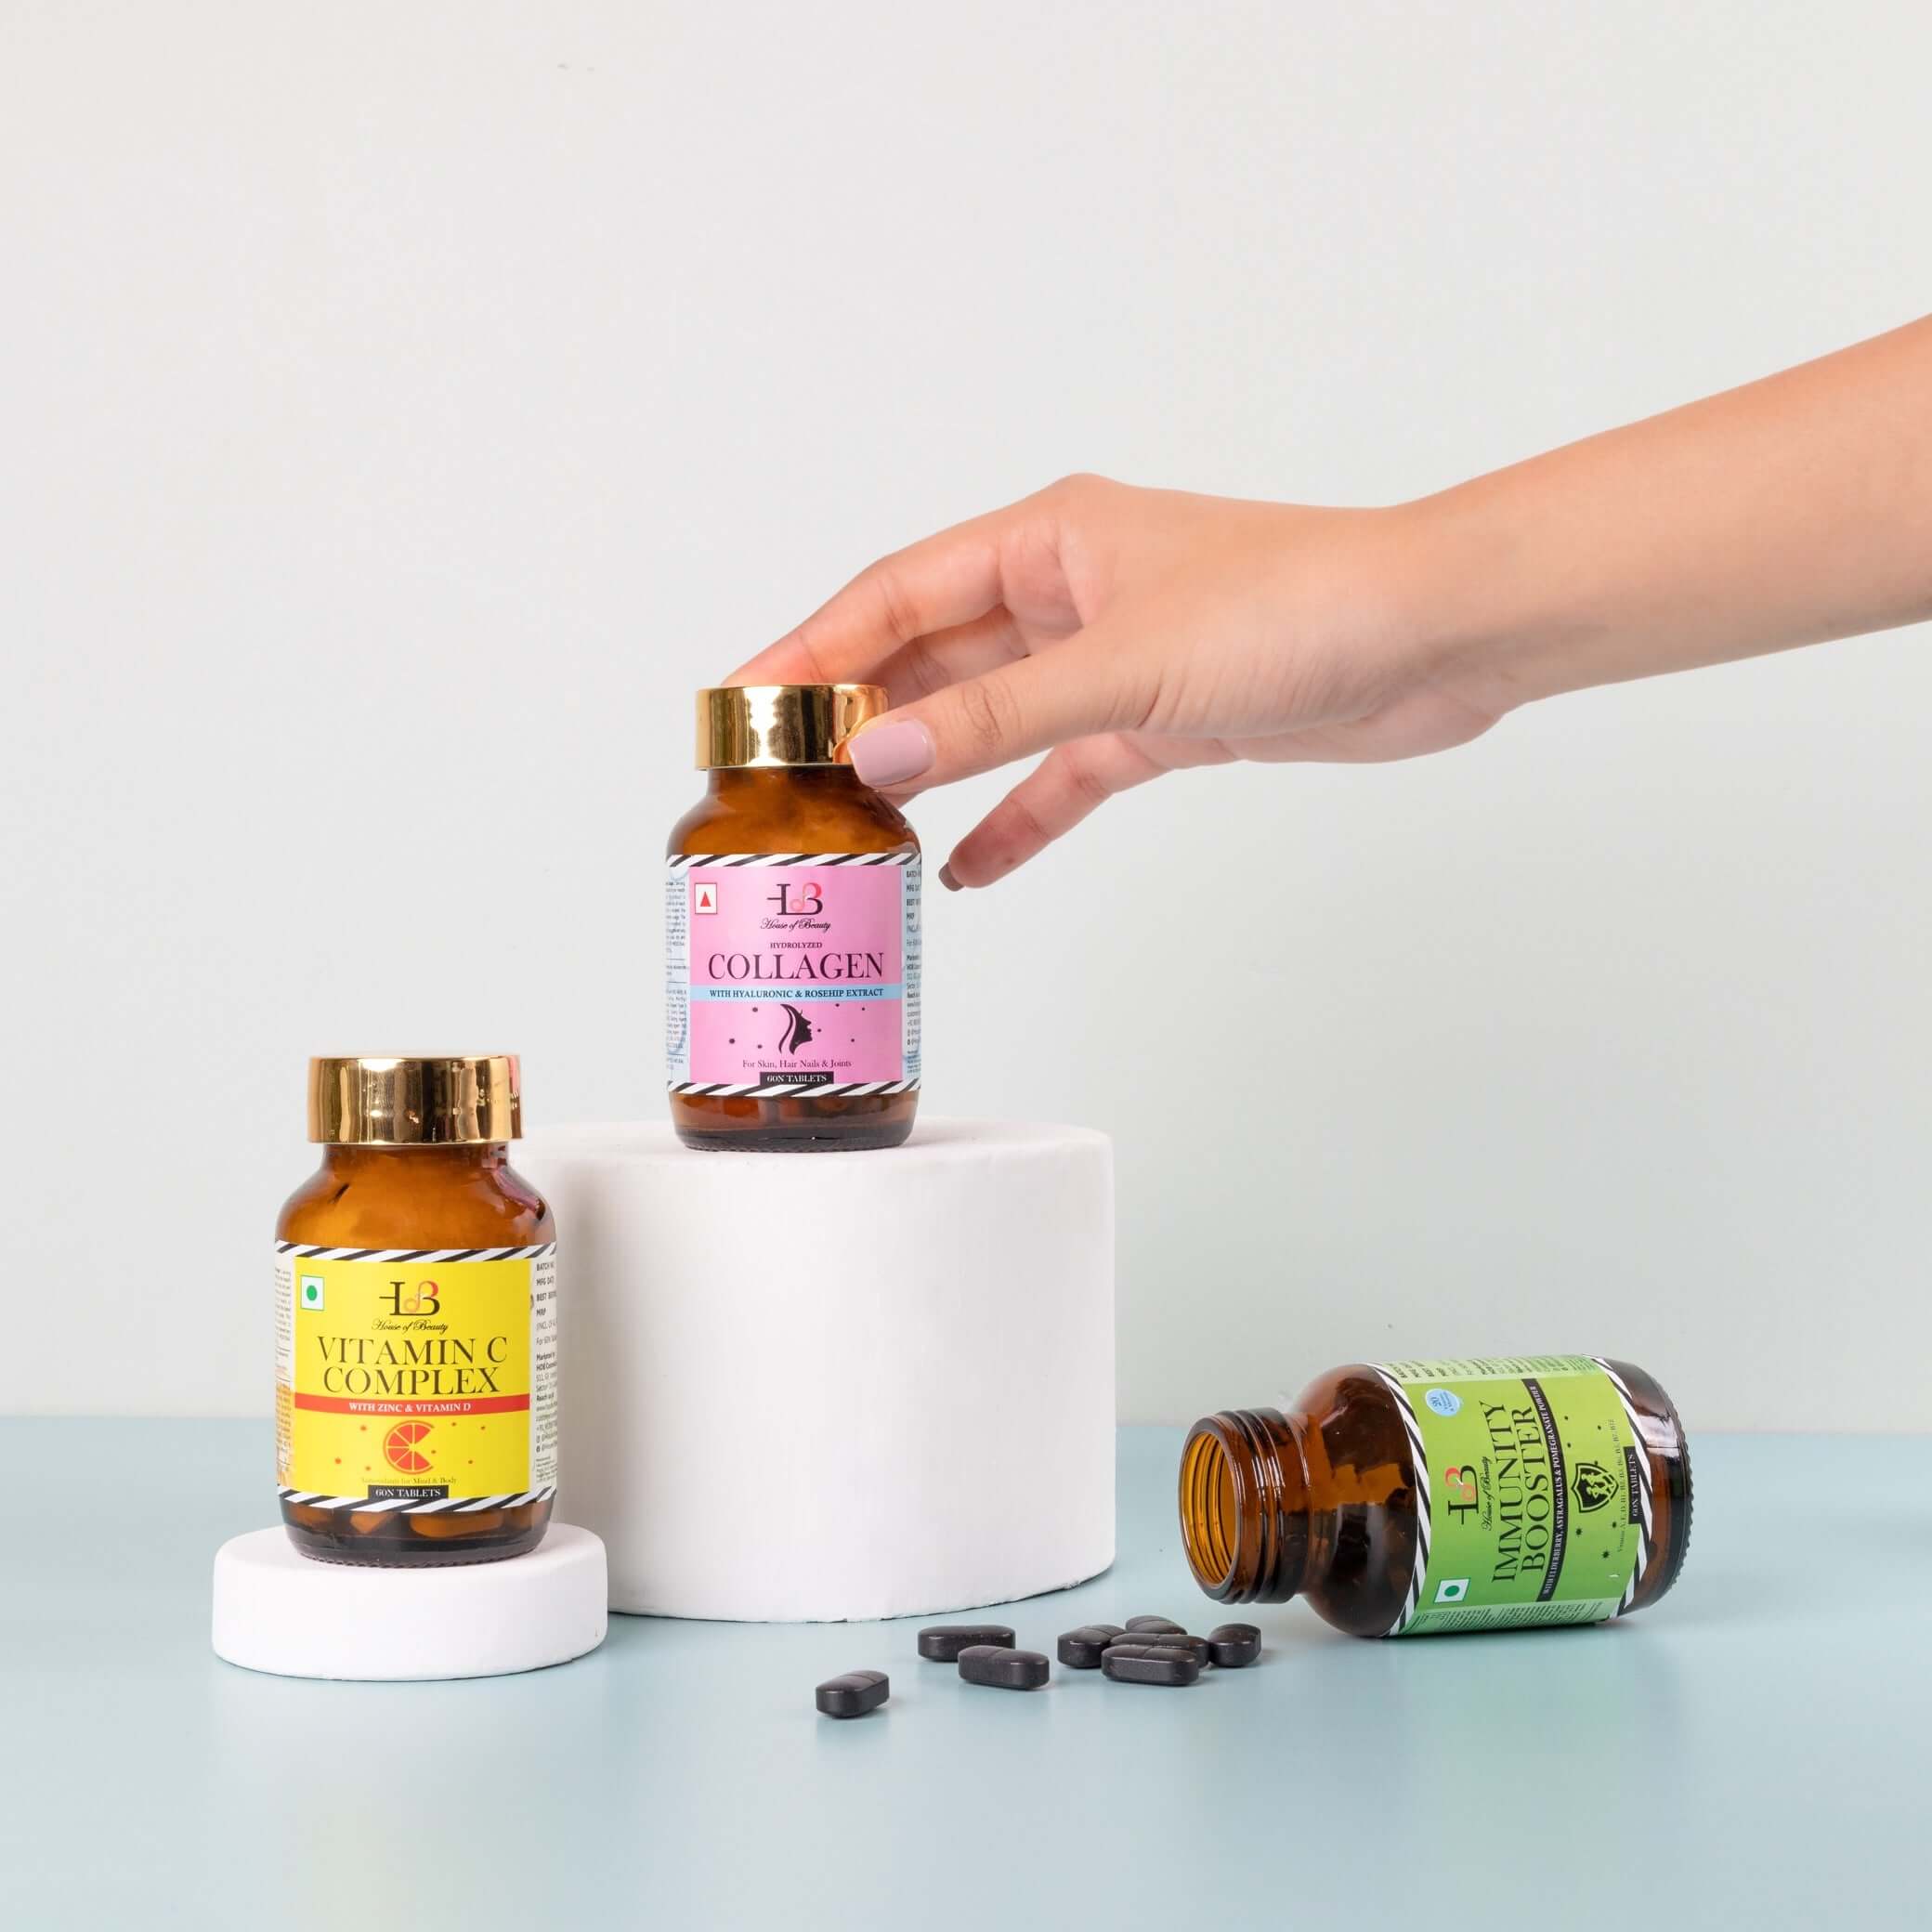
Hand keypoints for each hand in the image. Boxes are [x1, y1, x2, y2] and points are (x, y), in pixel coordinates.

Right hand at [730, 476, 1497, 886]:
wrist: (1434, 638)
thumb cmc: (1300, 608)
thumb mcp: (1126, 666)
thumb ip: (1002, 719)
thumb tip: (879, 753)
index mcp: (1050, 539)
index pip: (896, 594)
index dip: (813, 649)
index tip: (742, 704)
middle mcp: (1070, 590)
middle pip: (934, 658)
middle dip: (860, 718)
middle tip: (780, 783)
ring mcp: (1112, 658)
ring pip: (992, 719)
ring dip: (930, 770)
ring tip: (854, 830)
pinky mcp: (1159, 719)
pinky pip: (1062, 773)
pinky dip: (1018, 817)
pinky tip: (969, 869)